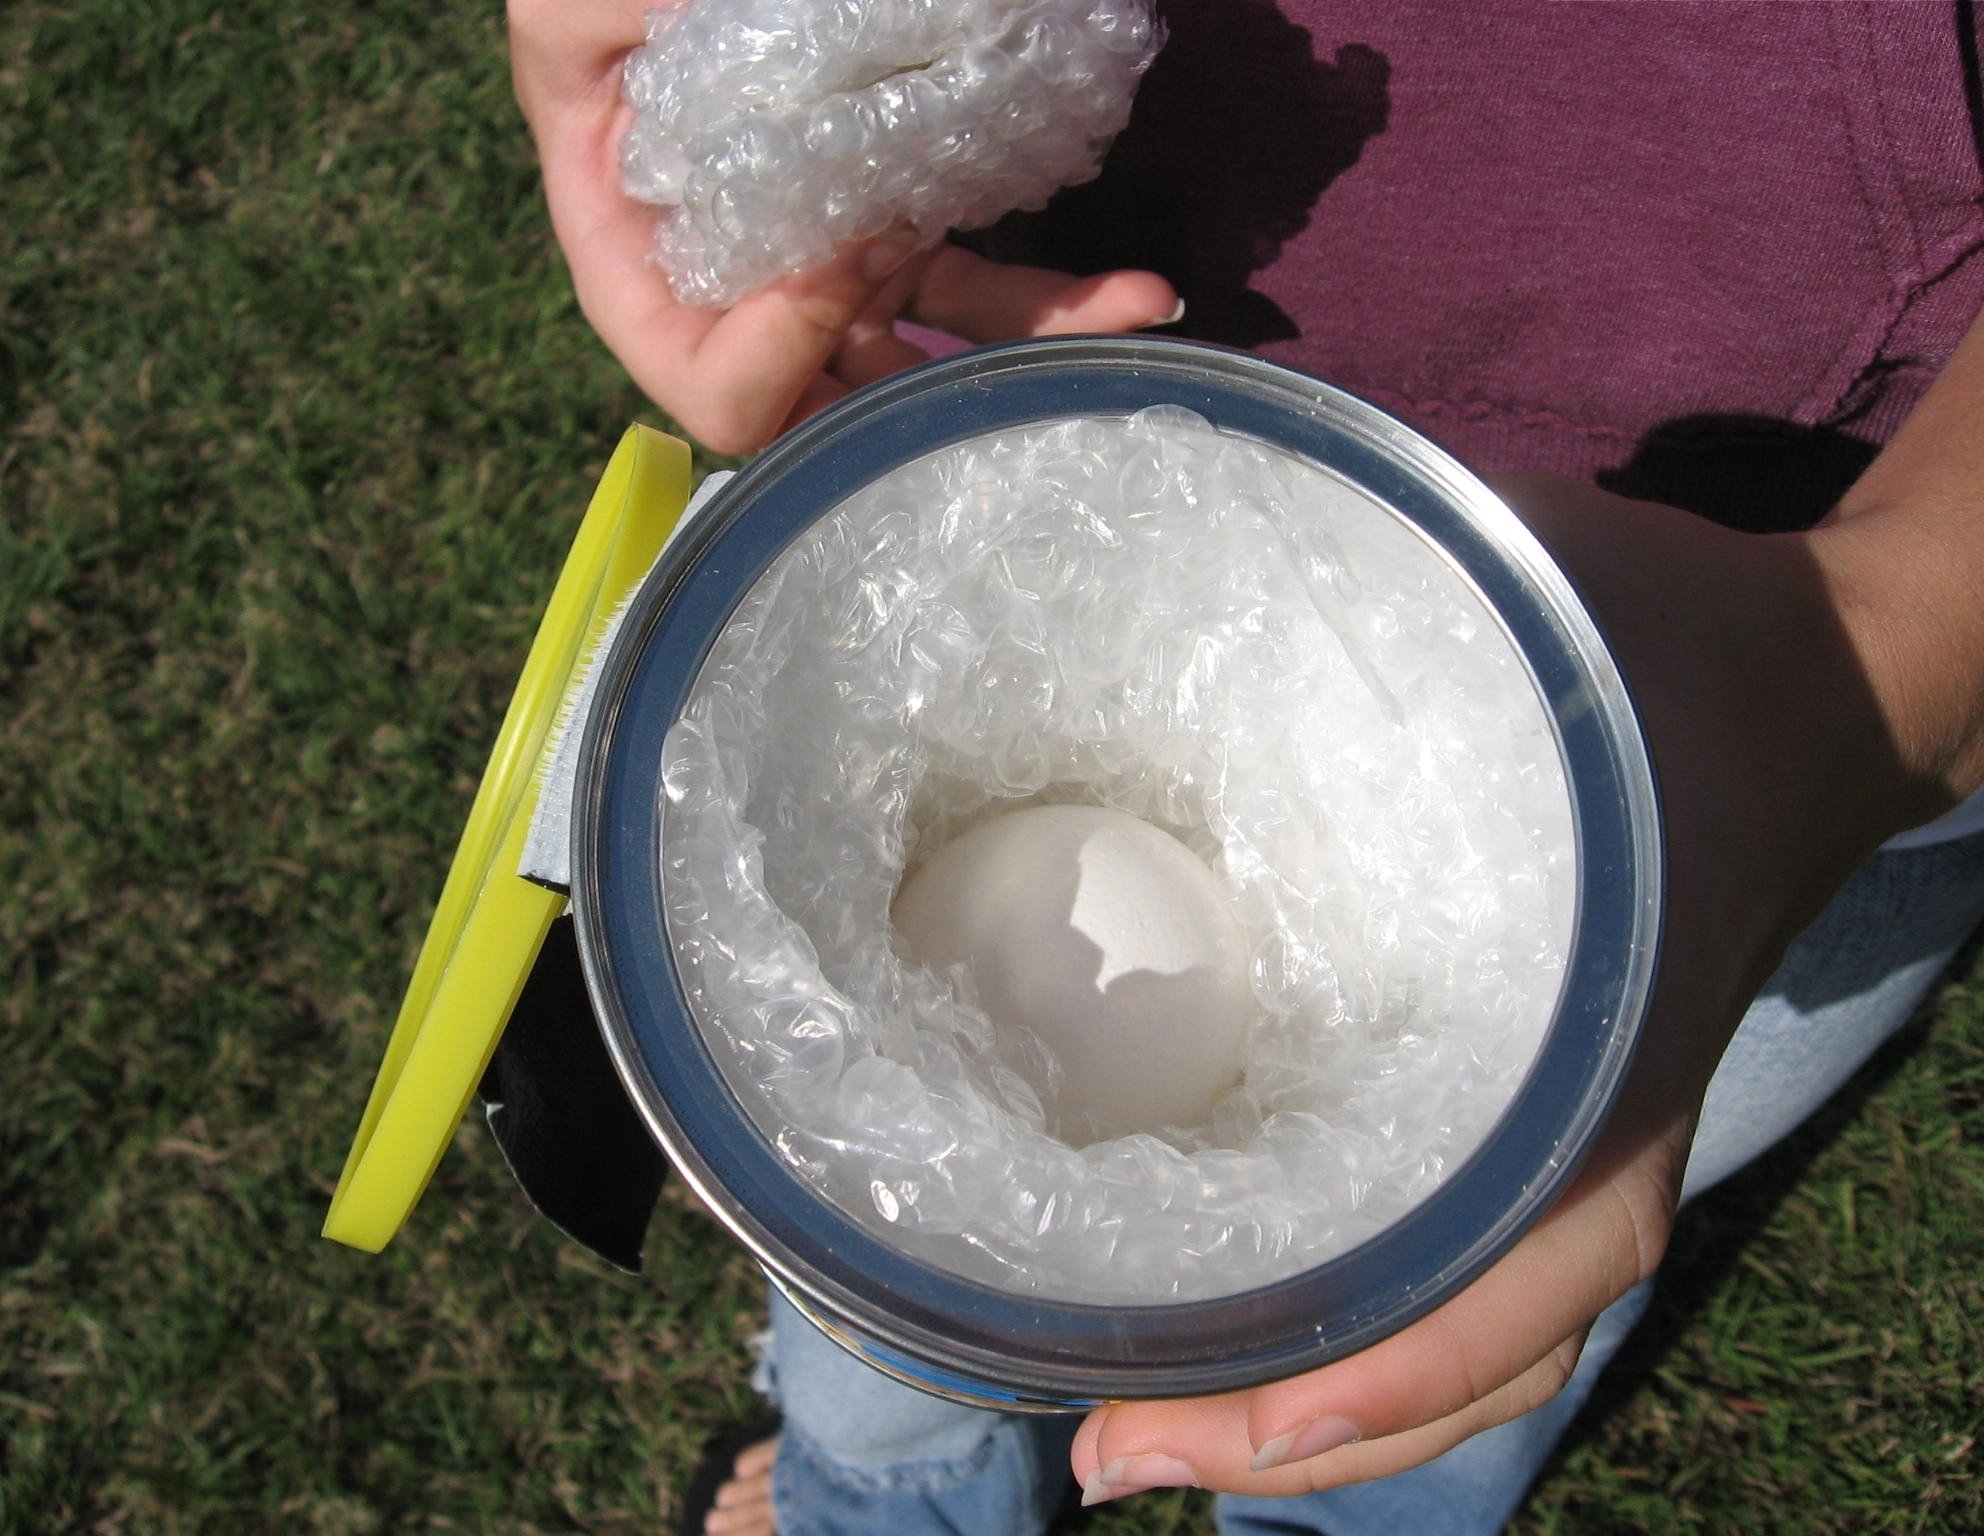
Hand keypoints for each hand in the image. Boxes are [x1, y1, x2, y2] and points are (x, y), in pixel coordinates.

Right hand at [508, 0, 1180, 454]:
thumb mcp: (574, 9)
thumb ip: (612, 35)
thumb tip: (741, 76)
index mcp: (643, 278)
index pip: (718, 390)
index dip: (788, 346)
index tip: (856, 236)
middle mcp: (740, 309)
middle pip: (830, 414)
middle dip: (932, 410)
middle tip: (1021, 378)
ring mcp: (829, 286)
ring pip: (928, 364)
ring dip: (1027, 353)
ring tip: (1134, 311)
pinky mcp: (899, 246)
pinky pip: (974, 297)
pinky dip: (1050, 299)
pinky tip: (1135, 288)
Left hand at [1073, 470, 1966, 1504]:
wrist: (1808, 684)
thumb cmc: (1663, 655)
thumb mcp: (1515, 605)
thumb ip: (1344, 581)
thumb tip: (1140, 511)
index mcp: (1587, 1074)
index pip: (1466, 1310)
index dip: (1310, 1391)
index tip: (1130, 1427)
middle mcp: (1580, 1147)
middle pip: (1438, 1365)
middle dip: (1272, 1424)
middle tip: (1098, 1444)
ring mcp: (1568, 1142)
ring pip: (1450, 1343)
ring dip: (1307, 1399)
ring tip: (1139, 1419)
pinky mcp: (1551, 1111)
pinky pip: (1460, 1262)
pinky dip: (1356, 1323)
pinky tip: (1237, 1306)